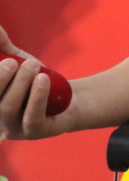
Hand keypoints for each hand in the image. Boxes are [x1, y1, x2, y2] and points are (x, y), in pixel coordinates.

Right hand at [0, 26, 73, 140]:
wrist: (70, 98)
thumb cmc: (36, 79)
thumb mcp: (19, 61)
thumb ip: (4, 48)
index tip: (3, 59)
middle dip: (0, 79)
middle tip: (14, 62)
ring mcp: (13, 129)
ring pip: (8, 108)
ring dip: (20, 84)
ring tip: (34, 64)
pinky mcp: (35, 132)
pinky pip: (31, 117)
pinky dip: (36, 96)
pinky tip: (43, 79)